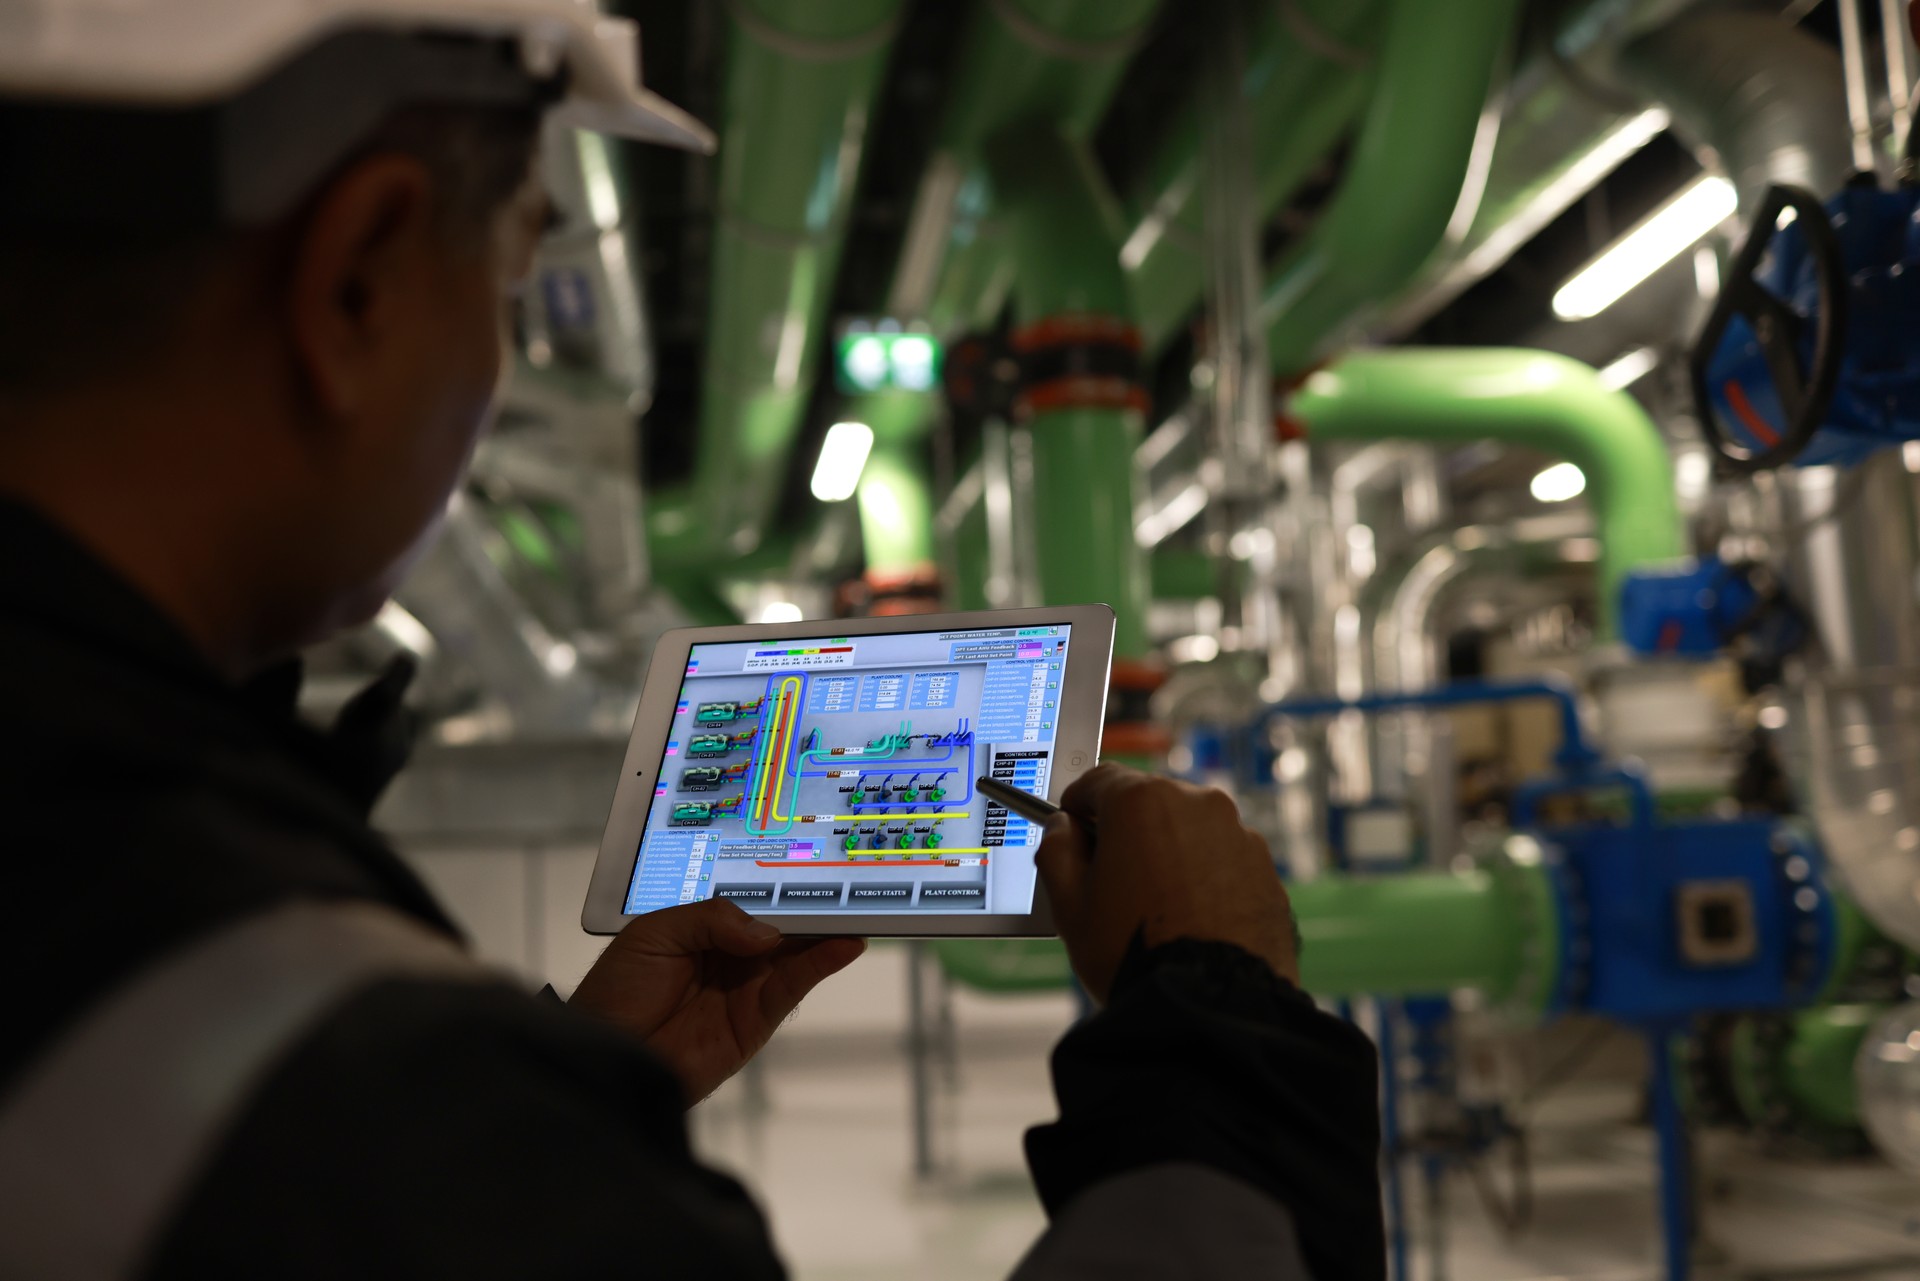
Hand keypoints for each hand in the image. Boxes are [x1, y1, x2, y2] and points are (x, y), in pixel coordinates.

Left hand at [569, 899, 864, 1103]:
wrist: (605, 1056)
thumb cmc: (617, 992)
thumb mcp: (656, 932)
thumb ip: (713, 918)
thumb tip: (767, 932)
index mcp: (701, 929)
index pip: (749, 901)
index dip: (778, 884)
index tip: (812, 865)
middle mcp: (728, 956)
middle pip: (780, 924)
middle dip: (813, 904)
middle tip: (848, 881)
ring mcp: (745, 987)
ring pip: (795, 952)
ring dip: (827, 930)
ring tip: (859, 907)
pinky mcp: (756, 1020)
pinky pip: (795, 986)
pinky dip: (823, 964)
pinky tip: (845, 944)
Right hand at [1037, 764, 1296, 1003]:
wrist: (1209, 1007)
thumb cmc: (1135, 955)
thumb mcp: (1069, 907)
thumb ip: (1057, 852)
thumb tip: (1063, 830)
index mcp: (1141, 802)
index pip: (1097, 781)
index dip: (1078, 809)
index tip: (1074, 834)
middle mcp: (1196, 803)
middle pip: (1148, 803)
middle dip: (1127, 833)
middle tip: (1113, 883)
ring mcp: (1237, 834)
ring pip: (1189, 831)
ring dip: (1169, 855)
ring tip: (1157, 911)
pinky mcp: (1265, 868)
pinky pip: (1223, 859)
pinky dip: (1206, 878)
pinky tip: (1192, 920)